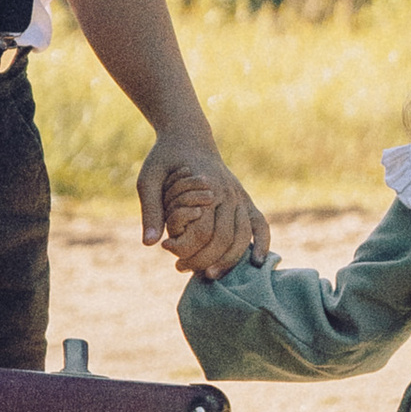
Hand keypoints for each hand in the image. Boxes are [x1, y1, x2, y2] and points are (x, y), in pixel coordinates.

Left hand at [141, 137, 267, 277]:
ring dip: (227, 261)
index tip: (165, 247)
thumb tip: (149, 243)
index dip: (183, 248)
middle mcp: (227, 193)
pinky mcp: (245, 200)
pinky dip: (261, 243)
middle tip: (180, 267)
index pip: (200, 232)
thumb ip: (150, 209)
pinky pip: (260, 224)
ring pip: (241, 238)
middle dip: (202, 261)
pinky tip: (255, 262)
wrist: (189, 136)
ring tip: (207, 275)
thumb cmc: (165, 158)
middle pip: (222, 239)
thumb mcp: (148, 178)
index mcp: (205, 187)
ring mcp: (240, 197)